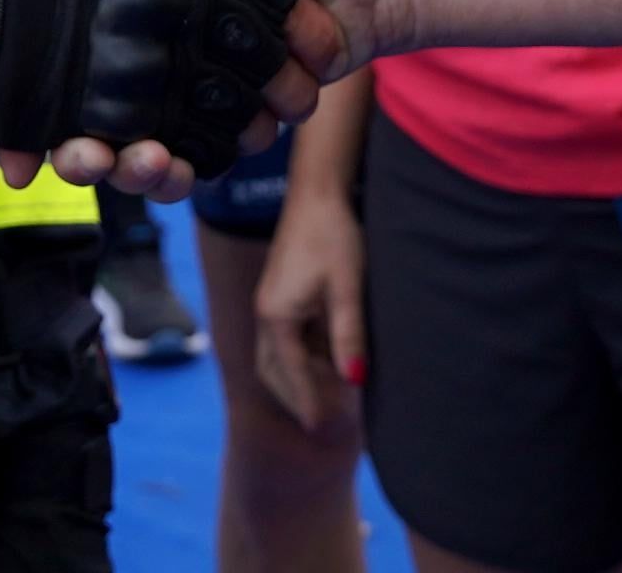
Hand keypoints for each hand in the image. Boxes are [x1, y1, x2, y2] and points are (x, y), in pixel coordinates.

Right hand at [0, 0, 355, 198]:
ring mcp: (192, 88)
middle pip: (91, 125)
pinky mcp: (235, 115)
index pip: (52, 62)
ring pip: (148, 154)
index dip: (25, 117)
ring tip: (151, 161)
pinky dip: (209, 160)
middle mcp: (148, 48)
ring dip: (143, 173)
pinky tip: (213, 148)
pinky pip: (210, 157)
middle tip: (88, 159)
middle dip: (82, 158)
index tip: (18, 154)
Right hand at [251, 183, 368, 437]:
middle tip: (322, 424)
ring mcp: (271, 303)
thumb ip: (349, 336)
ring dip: (300, 379)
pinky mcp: (281, 294)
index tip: (321, 430)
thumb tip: (355, 381)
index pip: (291, 374)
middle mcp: (266, 313)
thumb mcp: (348, 288)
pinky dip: (304, 358)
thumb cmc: (335, 236)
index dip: (308, 404)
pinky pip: (287, 339)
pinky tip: (332, 361)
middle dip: (296, 398)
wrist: (319, 191)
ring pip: (278, 357)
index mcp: (277, 316)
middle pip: (274, 371)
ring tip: (331, 398)